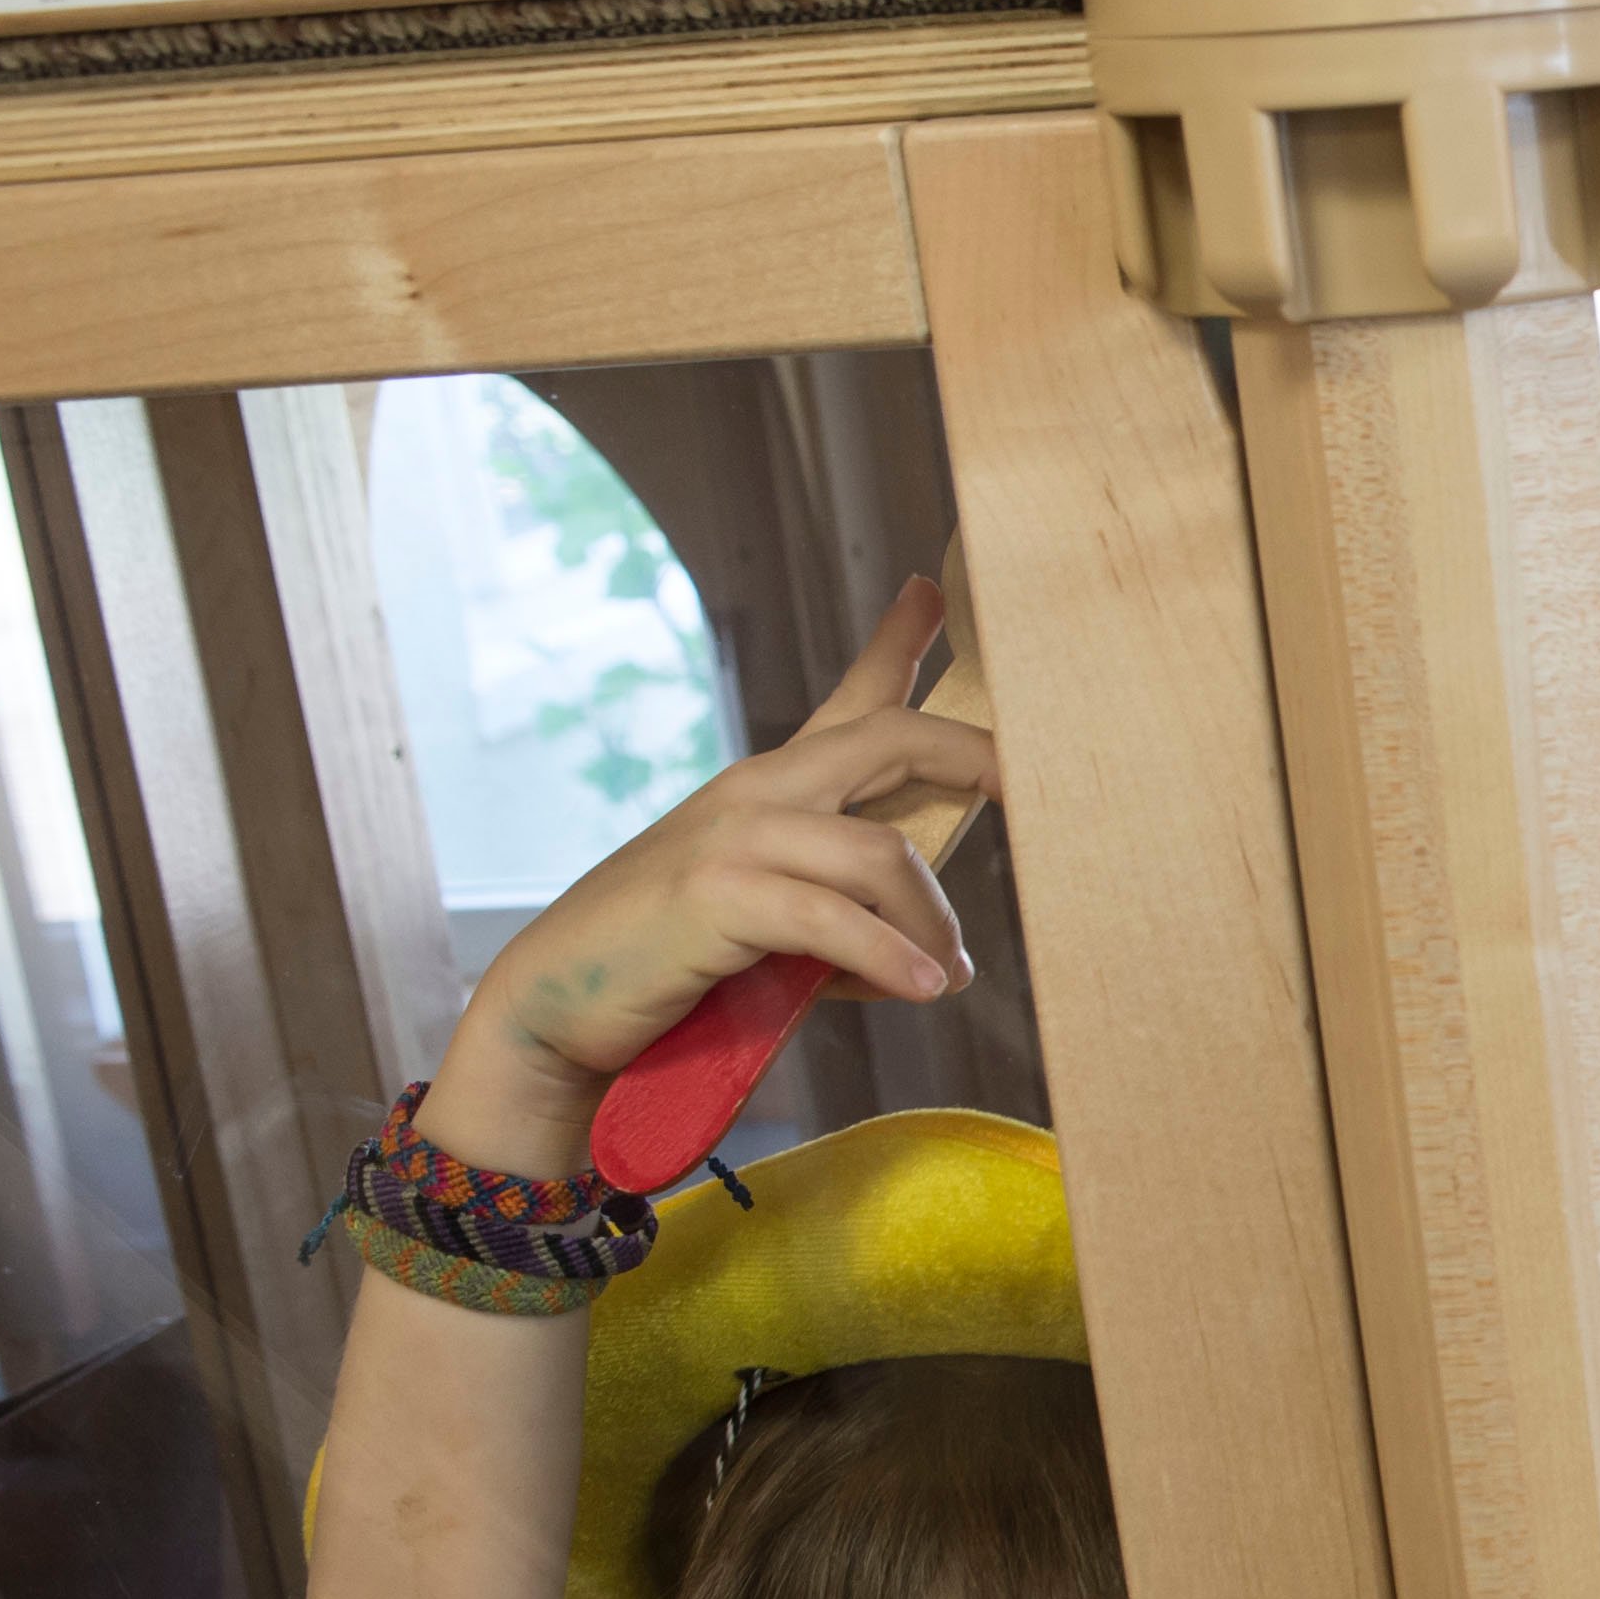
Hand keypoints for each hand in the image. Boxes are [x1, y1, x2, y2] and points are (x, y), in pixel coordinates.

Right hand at [422, 578, 994, 1170]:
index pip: (850, 699)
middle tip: (1037, 794)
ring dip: (932, 925)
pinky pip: (838, 920)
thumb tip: (945, 963)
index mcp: (774, 789)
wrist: (562, 1006)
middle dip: (978, 759)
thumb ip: (855, 924)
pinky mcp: (718, 893)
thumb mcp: (780, 932)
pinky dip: (892, 960)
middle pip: (893, 738)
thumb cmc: (678, 967)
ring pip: (882, 854)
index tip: (933, 592)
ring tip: (949, 977)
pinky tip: (924, 989)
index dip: (898, 642)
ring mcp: (735, 835)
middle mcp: (760, 791)